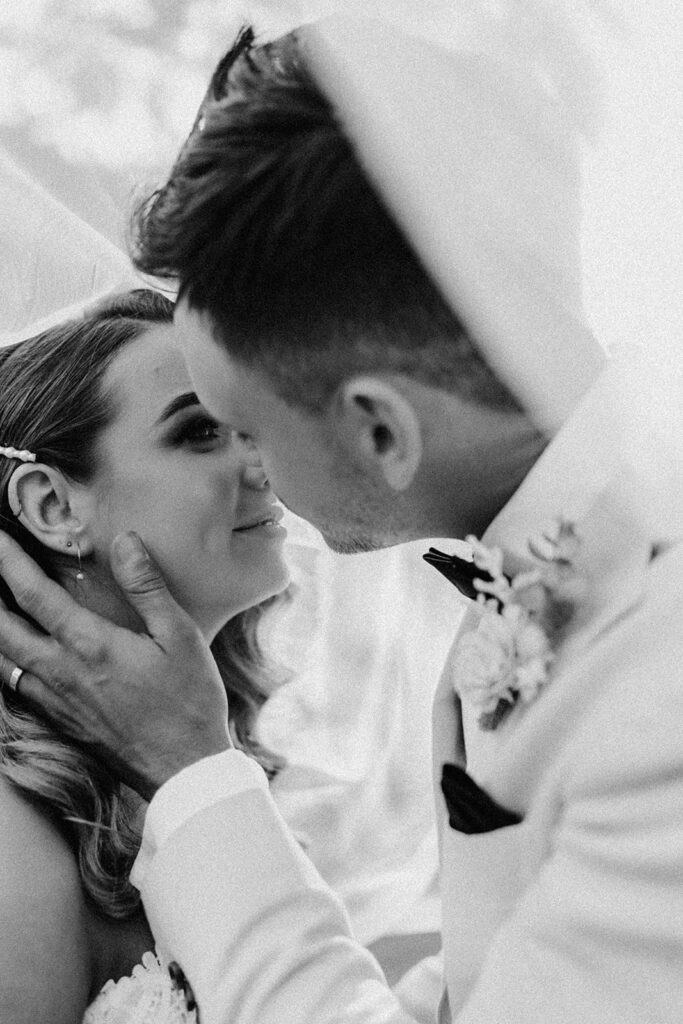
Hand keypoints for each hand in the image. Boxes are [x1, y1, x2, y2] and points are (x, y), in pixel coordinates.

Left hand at [0, 530, 231, 800]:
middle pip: (2, 628)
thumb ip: (147, 587)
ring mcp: (55, 700)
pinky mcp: (59, 721)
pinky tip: (12, 655)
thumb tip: (124, 541)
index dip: (8, 562)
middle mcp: (61, 672)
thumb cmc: (189, 701)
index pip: (34, 594)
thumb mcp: (180, 636)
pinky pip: (16, 686)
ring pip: (3, 659)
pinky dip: (5, 663)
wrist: (184, 770)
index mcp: (90, 645)